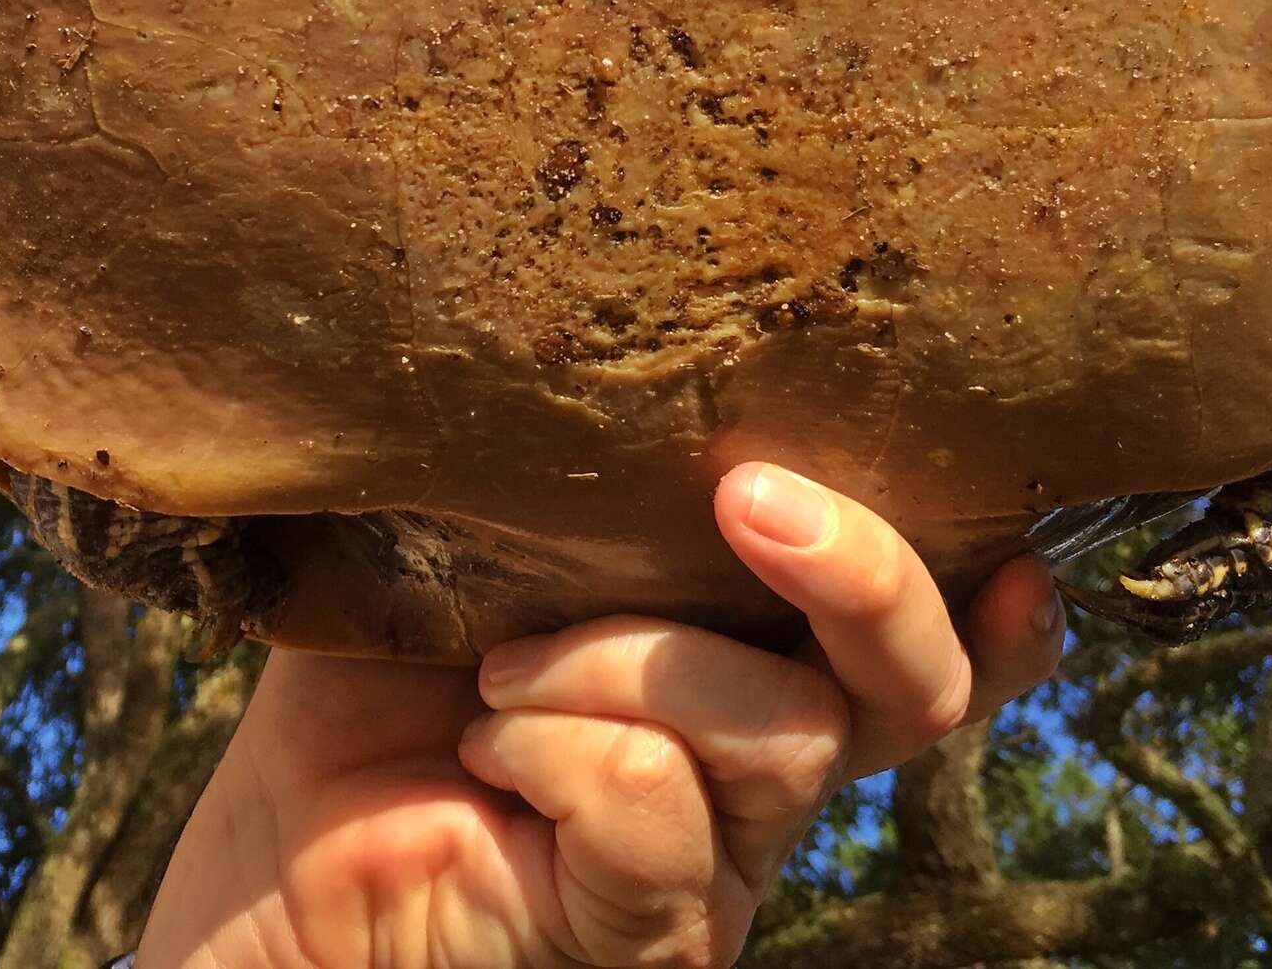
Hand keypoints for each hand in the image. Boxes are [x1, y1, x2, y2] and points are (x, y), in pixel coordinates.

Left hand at [135, 463, 1064, 967]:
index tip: (1016, 533)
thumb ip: (563, 496)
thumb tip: (610, 360)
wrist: (254, 892)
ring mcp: (712, 864)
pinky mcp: (645, 933)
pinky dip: (570, 746)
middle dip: (865, 570)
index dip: (990, 602)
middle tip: (753, 494)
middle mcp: (756, 769)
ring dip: (636, 661)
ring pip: (787, 729)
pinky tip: (489, 744)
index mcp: (737, 667)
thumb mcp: (467, 564)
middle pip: (915, 683)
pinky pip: (660, 808)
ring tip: (502, 664)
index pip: (916, 644)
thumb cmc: (360, 710)